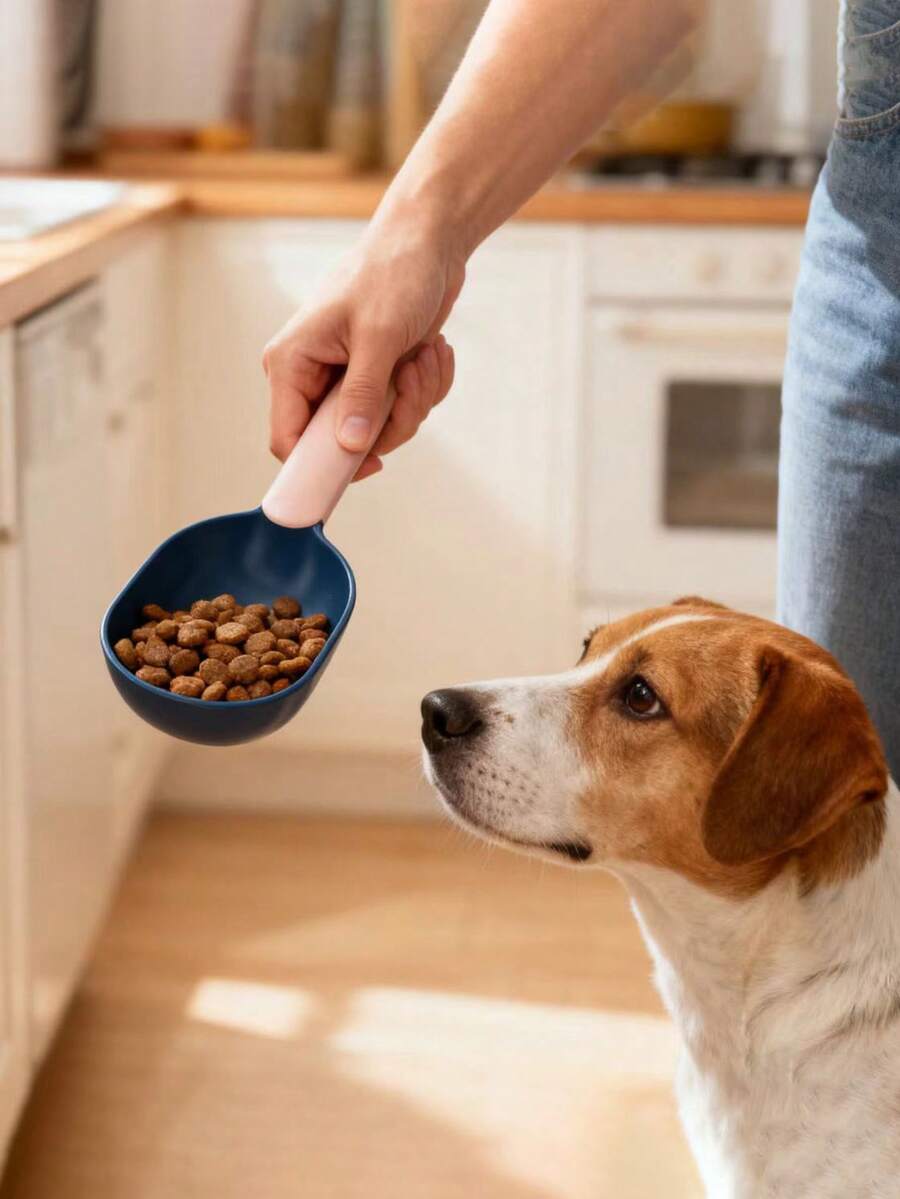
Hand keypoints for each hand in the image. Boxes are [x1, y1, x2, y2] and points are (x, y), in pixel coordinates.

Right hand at [263, 216, 462, 480]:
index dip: (320, 466)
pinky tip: (432, 351)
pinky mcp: (378, 378)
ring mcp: (347, 379)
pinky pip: (404, 411)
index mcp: (292, 363)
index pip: (288, 439)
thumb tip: (349, 447)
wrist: (428, 242)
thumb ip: (362, 395)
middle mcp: (313, 376)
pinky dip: (426, 386)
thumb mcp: (379, 336)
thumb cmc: (393, 273)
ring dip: (415, 398)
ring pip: (381, 430)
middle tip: (410, 382)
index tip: (369, 468)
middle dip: (391, 418)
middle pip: (344, 442)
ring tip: (424, 355)